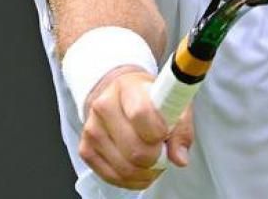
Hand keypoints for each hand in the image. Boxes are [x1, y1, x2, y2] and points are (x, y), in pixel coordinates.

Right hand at [79, 69, 194, 189]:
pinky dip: (131, 180)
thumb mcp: (172, 102)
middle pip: (134, 149)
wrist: (120, 94)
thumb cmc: (148, 98)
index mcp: (127, 87)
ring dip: (146, 172)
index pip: (141, 114)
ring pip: (125, 169)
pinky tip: (139, 167)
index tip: (166, 133)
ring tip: (152, 158)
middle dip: (156, 157)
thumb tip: (179, 157)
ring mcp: (91, 128)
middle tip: (162, 150)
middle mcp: (103, 105)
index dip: (159, 132)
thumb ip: (181, 128)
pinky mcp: (86, 149)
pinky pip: (113, 178)